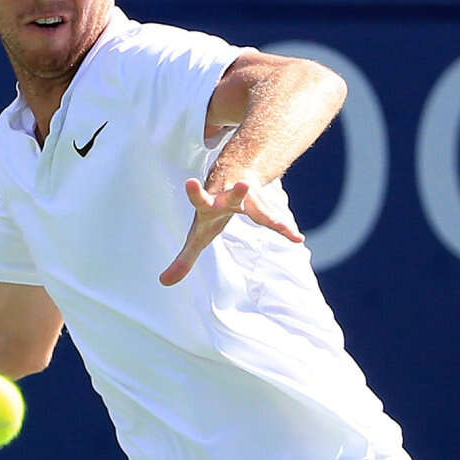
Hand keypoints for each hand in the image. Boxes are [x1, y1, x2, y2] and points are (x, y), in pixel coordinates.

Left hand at [158, 178, 303, 285]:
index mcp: (209, 205)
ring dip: (268, 213)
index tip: (190, 181)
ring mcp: (250, 201)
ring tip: (276, 216)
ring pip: (258, 205)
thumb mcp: (198, 236)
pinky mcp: (264, 208)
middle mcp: (230, 199)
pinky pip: (274, 221)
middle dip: (237, 192)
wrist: (239, 177)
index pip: (200, 198)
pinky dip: (284, 230)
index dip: (195, 191)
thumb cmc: (213, 212)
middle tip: (243, 184)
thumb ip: (184, 258)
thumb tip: (163, 282)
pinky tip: (296, 239)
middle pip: (233, 196)